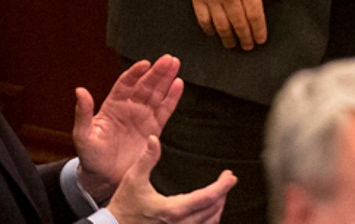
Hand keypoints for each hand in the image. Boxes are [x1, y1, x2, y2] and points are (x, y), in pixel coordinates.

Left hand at [75, 56, 186, 203]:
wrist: (104, 178)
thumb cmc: (90, 157)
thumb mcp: (83, 135)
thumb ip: (83, 113)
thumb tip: (80, 90)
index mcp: (112, 106)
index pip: (126, 83)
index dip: (135, 73)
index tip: (145, 64)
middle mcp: (129, 108)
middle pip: (145, 85)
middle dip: (157, 72)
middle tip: (169, 59)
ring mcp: (142, 118)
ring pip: (157, 94)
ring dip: (166, 79)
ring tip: (175, 64)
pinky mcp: (153, 130)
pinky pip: (164, 111)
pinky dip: (172, 98)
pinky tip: (178, 84)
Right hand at [105, 135, 234, 223]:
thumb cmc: (123, 207)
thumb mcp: (133, 179)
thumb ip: (146, 158)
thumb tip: (154, 139)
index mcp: (173, 210)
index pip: (208, 198)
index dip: (223, 186)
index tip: (231, 176)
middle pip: (213, 210)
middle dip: (223, 194)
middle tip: (227, 181)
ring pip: (209, 223)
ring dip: (217, 209)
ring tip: (220, 195)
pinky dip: (208, 220)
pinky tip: (207, 212)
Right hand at [183, 0, 282, 50]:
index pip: (255, 15)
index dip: (259, 30)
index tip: (260, 39)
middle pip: (240, 24)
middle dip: (246, 38)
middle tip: (248, 46)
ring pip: (222, 25)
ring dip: (229, 38)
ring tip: (233, 44)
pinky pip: (204, 19)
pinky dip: (209, 29)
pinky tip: (214, 33)